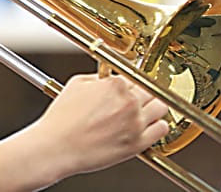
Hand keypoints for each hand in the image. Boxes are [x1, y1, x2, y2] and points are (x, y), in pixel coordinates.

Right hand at [30, 73, 169, 178]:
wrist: (58, 146)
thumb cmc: (62, 119)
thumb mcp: (75, 85)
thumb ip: (98, 78)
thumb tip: (108, 79)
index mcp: (114, 85)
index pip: (133, 75)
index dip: (128, 82)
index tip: (126, 86)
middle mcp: (129, 102)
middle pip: (151, 89)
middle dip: (142, 93)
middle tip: (135, 98)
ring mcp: (136, 122)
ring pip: (161, 107)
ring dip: (153, 107)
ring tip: (143, 111)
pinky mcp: (138, 143)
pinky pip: (162, 129)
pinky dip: (158, 125)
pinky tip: (148, 126)